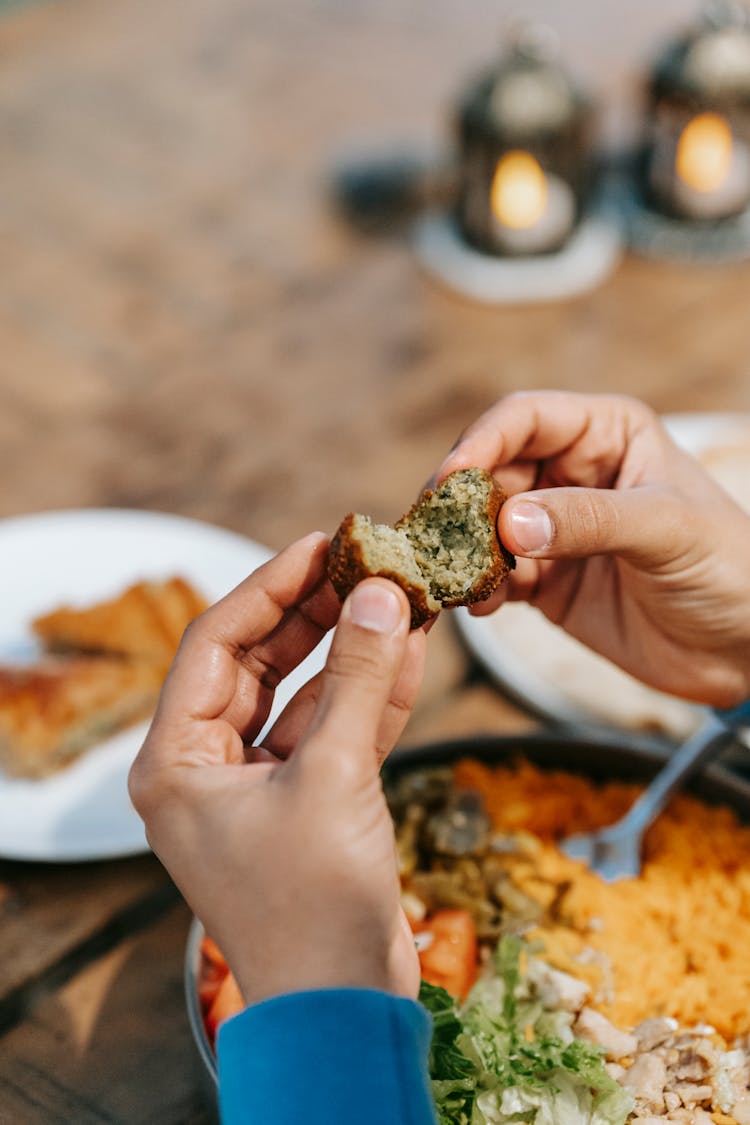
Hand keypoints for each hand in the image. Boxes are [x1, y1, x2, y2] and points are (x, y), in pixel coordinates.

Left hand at [128, 533, 425, 1005]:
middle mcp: (205, 770)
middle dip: (313, 614)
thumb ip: (360, 680)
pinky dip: (369, 695)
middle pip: (257, 663)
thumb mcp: (336, 776)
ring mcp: (257, 788)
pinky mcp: (306, 804)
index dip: (269, 587)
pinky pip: (334, 732)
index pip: (215, 645)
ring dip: (350, 650)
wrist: (343, 1008)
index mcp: (176, 763)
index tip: (321, 543)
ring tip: (397, 595)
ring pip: (303, 695)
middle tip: (362, 561)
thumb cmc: (313, 904)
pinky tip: (407, 650)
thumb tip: (383, 595)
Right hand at [438, 391, 749, 707]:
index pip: (525, 419)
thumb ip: (590, 520)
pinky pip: (493, 576)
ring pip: (483, 527)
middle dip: (461, 503)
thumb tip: (512, 522)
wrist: (743, 650)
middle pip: (490, 472)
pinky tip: (479, 606)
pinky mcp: (544, 581)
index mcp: (605, 434)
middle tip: (436, 536)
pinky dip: (477, 589)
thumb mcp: (665, 530)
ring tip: (456, 578)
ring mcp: (554, 530)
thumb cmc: (730, 568)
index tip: (451, 478)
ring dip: (462, 550)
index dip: (482, 441)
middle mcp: (571, 474)